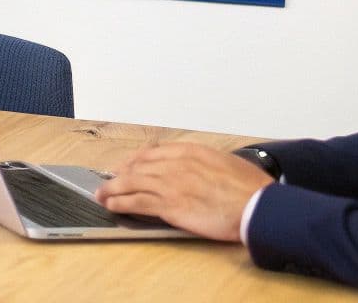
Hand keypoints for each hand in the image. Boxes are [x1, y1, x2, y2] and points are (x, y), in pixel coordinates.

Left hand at [94, 141, 273, 241]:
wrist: (256, 206)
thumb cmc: (249, 188)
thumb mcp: (226, 162)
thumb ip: (205, 162)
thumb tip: (200, 169)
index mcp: (190, 151)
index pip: (152, 152)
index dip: (135, 160)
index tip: (127, 165)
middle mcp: (175, 163)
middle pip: (138, 166)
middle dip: (120, 173)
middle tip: (109, 179)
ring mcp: (170, 183)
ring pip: (131, 182)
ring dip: (112, 188)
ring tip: (102, 194)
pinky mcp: (169, 205)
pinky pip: (136, 201)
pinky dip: (120, 202)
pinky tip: (112, 205)